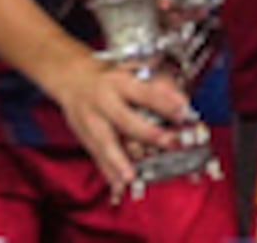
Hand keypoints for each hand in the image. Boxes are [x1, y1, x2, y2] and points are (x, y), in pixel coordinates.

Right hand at [43, 43, 197, 195]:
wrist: (73, 80)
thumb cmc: (110, 76)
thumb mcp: (134, 69)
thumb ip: (159, 84)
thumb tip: (184, 100)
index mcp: (119, 83)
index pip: (144, 93)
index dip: (164, 102)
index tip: (183, 110)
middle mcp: (103, 102)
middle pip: (125, 120)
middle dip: (148, 134)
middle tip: (170, 143)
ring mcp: (90, 122)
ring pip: (105, 144)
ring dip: (119, 162)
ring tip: (131, 178)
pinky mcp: (84, 138)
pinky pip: (96, 157)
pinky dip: (107, 173)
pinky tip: (117, 187)